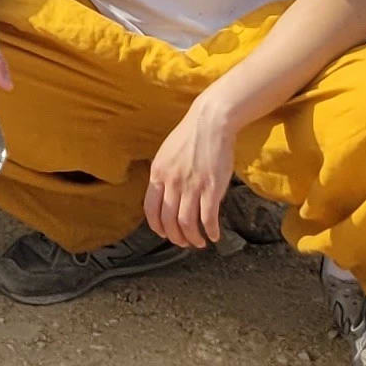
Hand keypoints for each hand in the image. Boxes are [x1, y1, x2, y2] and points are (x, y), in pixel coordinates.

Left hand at [144, 96, 241, 249]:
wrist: (210, 122)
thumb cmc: (189, 137)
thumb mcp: (165, 154)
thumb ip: (162, 176)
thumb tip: (162, 196)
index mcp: (158, 173)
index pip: (150, 210)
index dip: (157, 227)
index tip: (165, 234)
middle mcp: (172, 182)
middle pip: (169, 221)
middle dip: (176, 237)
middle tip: (184, 242)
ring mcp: (192, 186)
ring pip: (187, 224)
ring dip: (193, 238)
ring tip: (199, 242)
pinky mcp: (211, 187)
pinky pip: (208, 218)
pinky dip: (211, 231)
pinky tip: (214, 235)